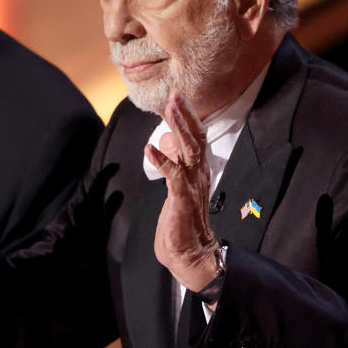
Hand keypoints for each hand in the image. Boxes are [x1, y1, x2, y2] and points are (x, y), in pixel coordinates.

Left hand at [146, 91, 220, 291]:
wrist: (189, 253)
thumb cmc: (180, 222)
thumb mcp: (175, 187)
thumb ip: (173, 164)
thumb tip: (163, 142)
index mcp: (198, 171)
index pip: (196, 137)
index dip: (188, 116)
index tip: (177, 96)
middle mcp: (198, 174)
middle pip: (195, 137)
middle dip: (185, 114)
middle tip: (175, 94)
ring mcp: (192, 185)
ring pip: (188, 150)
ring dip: (178, 128)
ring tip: (168, 110)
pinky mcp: (182, 198)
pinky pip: (173, 175)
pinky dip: (161, 160)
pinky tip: (148, 149)